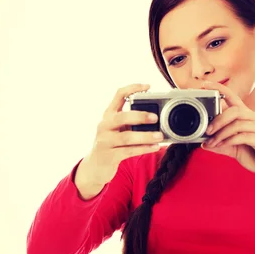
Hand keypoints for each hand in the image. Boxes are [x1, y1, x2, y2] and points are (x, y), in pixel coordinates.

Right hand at [75, 83, 163, 198]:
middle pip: (121, 117)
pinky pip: (128, 151)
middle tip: (155, 117)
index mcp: (108, 115)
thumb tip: (158, 116)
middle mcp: (104, 126)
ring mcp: (105, 141)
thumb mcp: (117, 129)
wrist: (95, 166)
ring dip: (145, 136)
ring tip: (159, 136)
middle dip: (139, 116)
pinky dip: (143, 149)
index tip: (148, 86)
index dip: (132, 88)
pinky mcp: (109, 156)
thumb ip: (131, 121)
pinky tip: (155, 147)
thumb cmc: (111, 144)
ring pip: (126, 137)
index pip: (118, 95)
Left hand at [200, 81, 254, 189]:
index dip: (220, 88)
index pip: (234, 97)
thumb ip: (221, 144)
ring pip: (237, 123)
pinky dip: (229, 141)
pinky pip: (243, 136)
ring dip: (221, 133)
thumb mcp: (235, 149)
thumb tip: (204, 144)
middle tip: (207, 131)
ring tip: (212, 143)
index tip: (206, 84)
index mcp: (248, 117)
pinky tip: (223, 146)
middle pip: (234, 111)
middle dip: (218, 120)